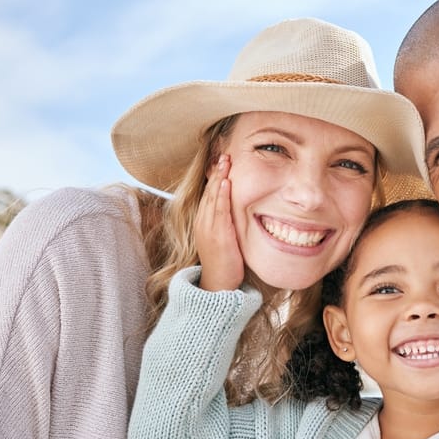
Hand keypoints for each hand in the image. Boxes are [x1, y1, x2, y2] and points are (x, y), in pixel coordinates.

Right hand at [194, 155, 244, 290]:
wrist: (218, 284)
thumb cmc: (224, 264)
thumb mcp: (222, 240)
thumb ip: (226, 225)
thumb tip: (235, 214)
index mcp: (203, 222)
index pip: (209, 195)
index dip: (215, 178)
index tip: (222, 163)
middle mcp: (203, 222)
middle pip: (209, 192)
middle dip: (217, 172)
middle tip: (224, 155)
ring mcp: (209, 228)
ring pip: (213, 197)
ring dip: (220, 178)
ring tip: (225, 161)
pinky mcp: (218, 234)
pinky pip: (219, 210)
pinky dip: (222, 195)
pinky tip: (226, 183)